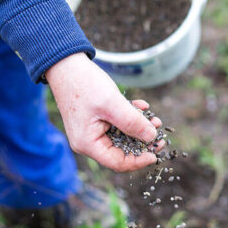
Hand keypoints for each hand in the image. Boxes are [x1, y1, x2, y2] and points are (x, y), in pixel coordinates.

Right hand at [45, 53, 162, 171]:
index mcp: (88, 143)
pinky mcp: (97, 120)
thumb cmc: (84, 84)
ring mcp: (93, 130)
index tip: (156, 153)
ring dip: (139, 128)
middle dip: (142, 142)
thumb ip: (132, 122)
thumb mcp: (112, 103)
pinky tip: (141, 105)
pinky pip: (118, 124)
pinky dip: (131, 116)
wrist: (67, 65)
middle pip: (121, 151)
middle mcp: (89, 141)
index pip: (117, 162)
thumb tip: (151, 137)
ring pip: (122, 136)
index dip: (139, 161)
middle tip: (160, 134)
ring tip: (154, 119)